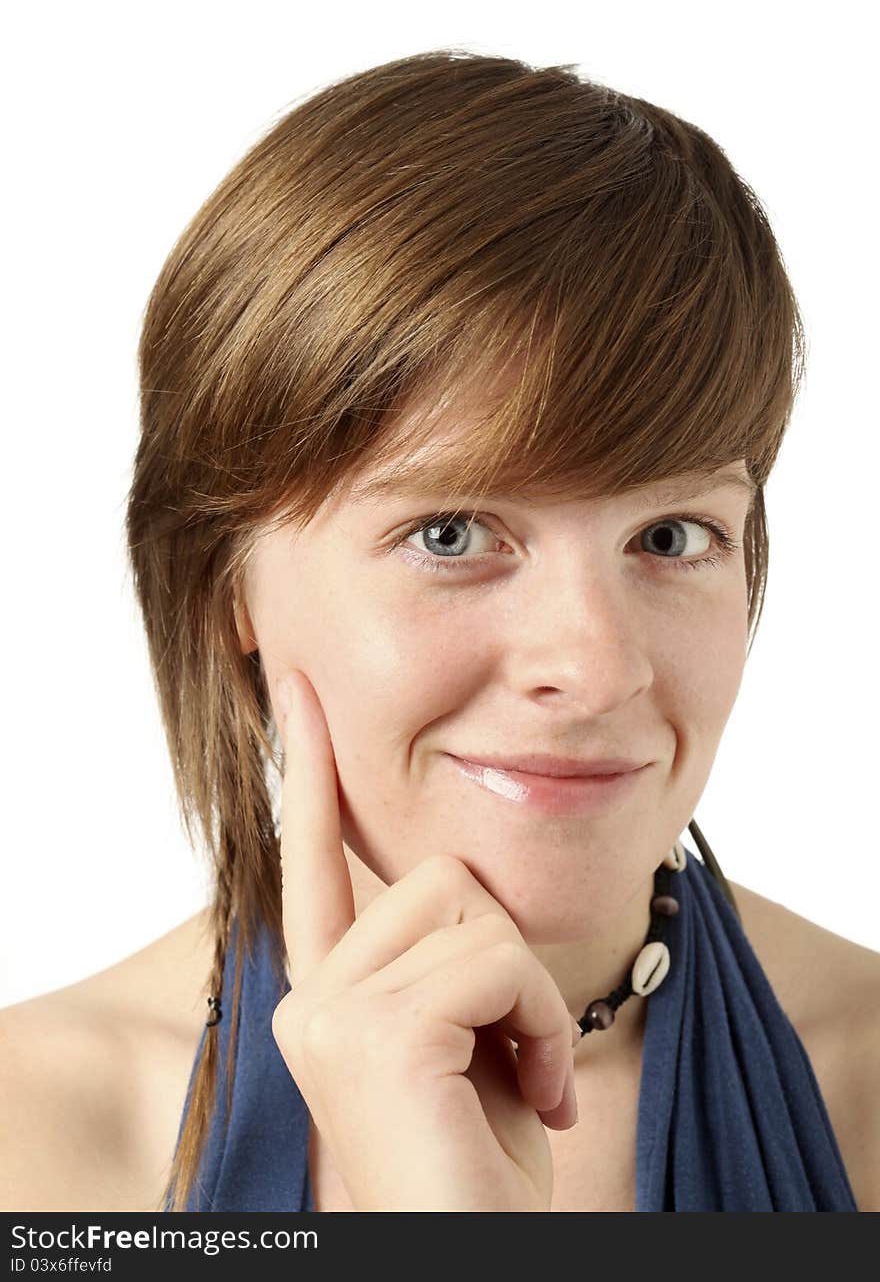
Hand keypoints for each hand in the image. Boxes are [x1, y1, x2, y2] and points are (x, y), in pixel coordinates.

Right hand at [270, 669, 580, 1211]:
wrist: (473, 1257)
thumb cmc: (481, 1173)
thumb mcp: (471, 1041)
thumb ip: (450, 956)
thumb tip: (466, 883)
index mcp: (332, 994)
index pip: (315, 858)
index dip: (309, 768)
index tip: (298, 686)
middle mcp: (311, 995)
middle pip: (440, 873)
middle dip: (507, 956)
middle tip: (514, 1053)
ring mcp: (330, 1012)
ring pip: (472, 908)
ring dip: (528, 994)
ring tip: (518, 1078)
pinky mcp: (374, 1029)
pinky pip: (496, 959)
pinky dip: (537, 1021)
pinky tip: (529, 1096)